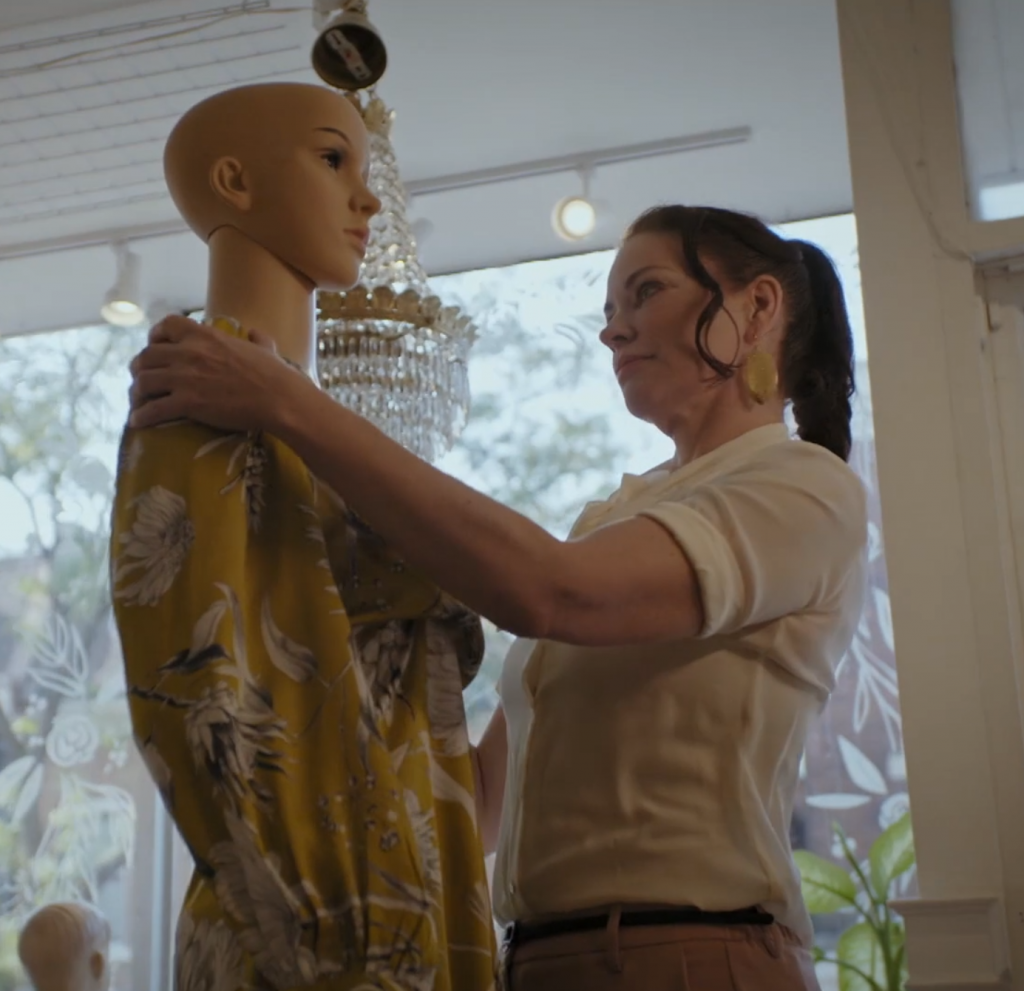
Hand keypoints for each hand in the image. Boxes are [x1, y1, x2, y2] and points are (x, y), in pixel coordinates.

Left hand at [128, 315, 306, 431]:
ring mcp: (185, 378)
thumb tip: (255, 333)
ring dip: (136, 391)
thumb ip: (256, 339)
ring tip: (138, 401)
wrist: (279, 399)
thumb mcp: (265, 349)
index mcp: (206, 336)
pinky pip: (153, 409)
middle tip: (143, 379)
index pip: (168, 325)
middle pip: (147, 355)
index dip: (156, 335)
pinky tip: (137, 422)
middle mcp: (189, 353)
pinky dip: (141, 416)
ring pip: (144, 380)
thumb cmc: (276, 375)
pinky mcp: (187, 403)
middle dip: (140, 367)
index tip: (155, 345)